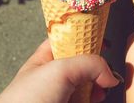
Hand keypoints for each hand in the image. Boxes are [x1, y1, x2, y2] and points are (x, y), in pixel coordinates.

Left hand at [0, 39, 119, 102]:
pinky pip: (88, 99)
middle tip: (105, 70)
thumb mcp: (60, 70)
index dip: (87, 37)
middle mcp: (56, 75)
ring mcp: (63, 94)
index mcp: (48, 57)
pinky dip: (96, 98)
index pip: (71, 39)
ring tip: (100, 90)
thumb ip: (89, 63)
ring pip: (90, 84)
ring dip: (100, 86)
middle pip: (85, 63)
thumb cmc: (23, 101)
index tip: (103, 40)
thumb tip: (109, 73)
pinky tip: (96, 99)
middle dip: (99, 66)